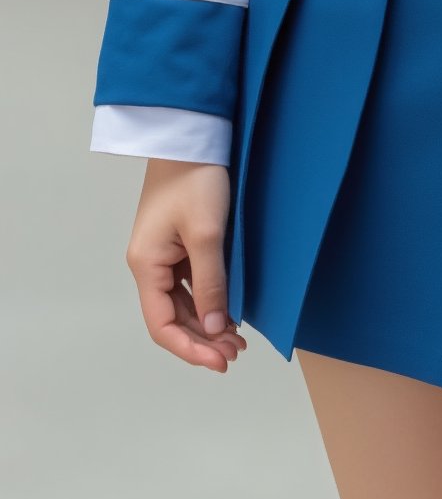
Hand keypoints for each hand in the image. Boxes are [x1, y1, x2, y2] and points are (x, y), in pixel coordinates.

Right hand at [125, 160, 246, 371]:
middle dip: (202, 339)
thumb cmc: (195, 180)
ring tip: (237, 339)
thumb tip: (213, 330)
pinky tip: (230, 310)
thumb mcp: (207, 234)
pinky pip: (190, 283)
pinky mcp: (178, 243)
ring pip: (182, 303)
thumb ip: (210, 284)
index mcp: (146, 265)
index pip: (161, 324)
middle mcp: (149, 264)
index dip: (189, 349)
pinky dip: (209, 301)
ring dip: (207, 323)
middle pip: (171, 317)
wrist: (192, 136)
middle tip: (237, 352)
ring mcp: (163, 254)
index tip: (220, 361)